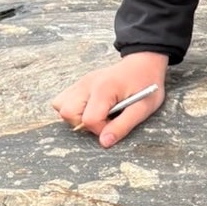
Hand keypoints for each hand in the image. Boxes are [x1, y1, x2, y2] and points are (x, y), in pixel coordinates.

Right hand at [50, 51, 167, 147]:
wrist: (144, 63)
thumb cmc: (147, 84)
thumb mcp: (143, 108)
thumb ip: (123, 126)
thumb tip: (104, 142)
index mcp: (104, 89)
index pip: (89, 119)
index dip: (101, 130)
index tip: (115, 124)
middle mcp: (87, 84)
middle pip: (68, 113)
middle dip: (84, 124)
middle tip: (104, 120)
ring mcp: (81, 82)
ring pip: (60, 105)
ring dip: (75, 116)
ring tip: (96, 114)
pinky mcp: (80, 83)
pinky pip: (63, 99)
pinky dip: (73, 108)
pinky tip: (91, 107)